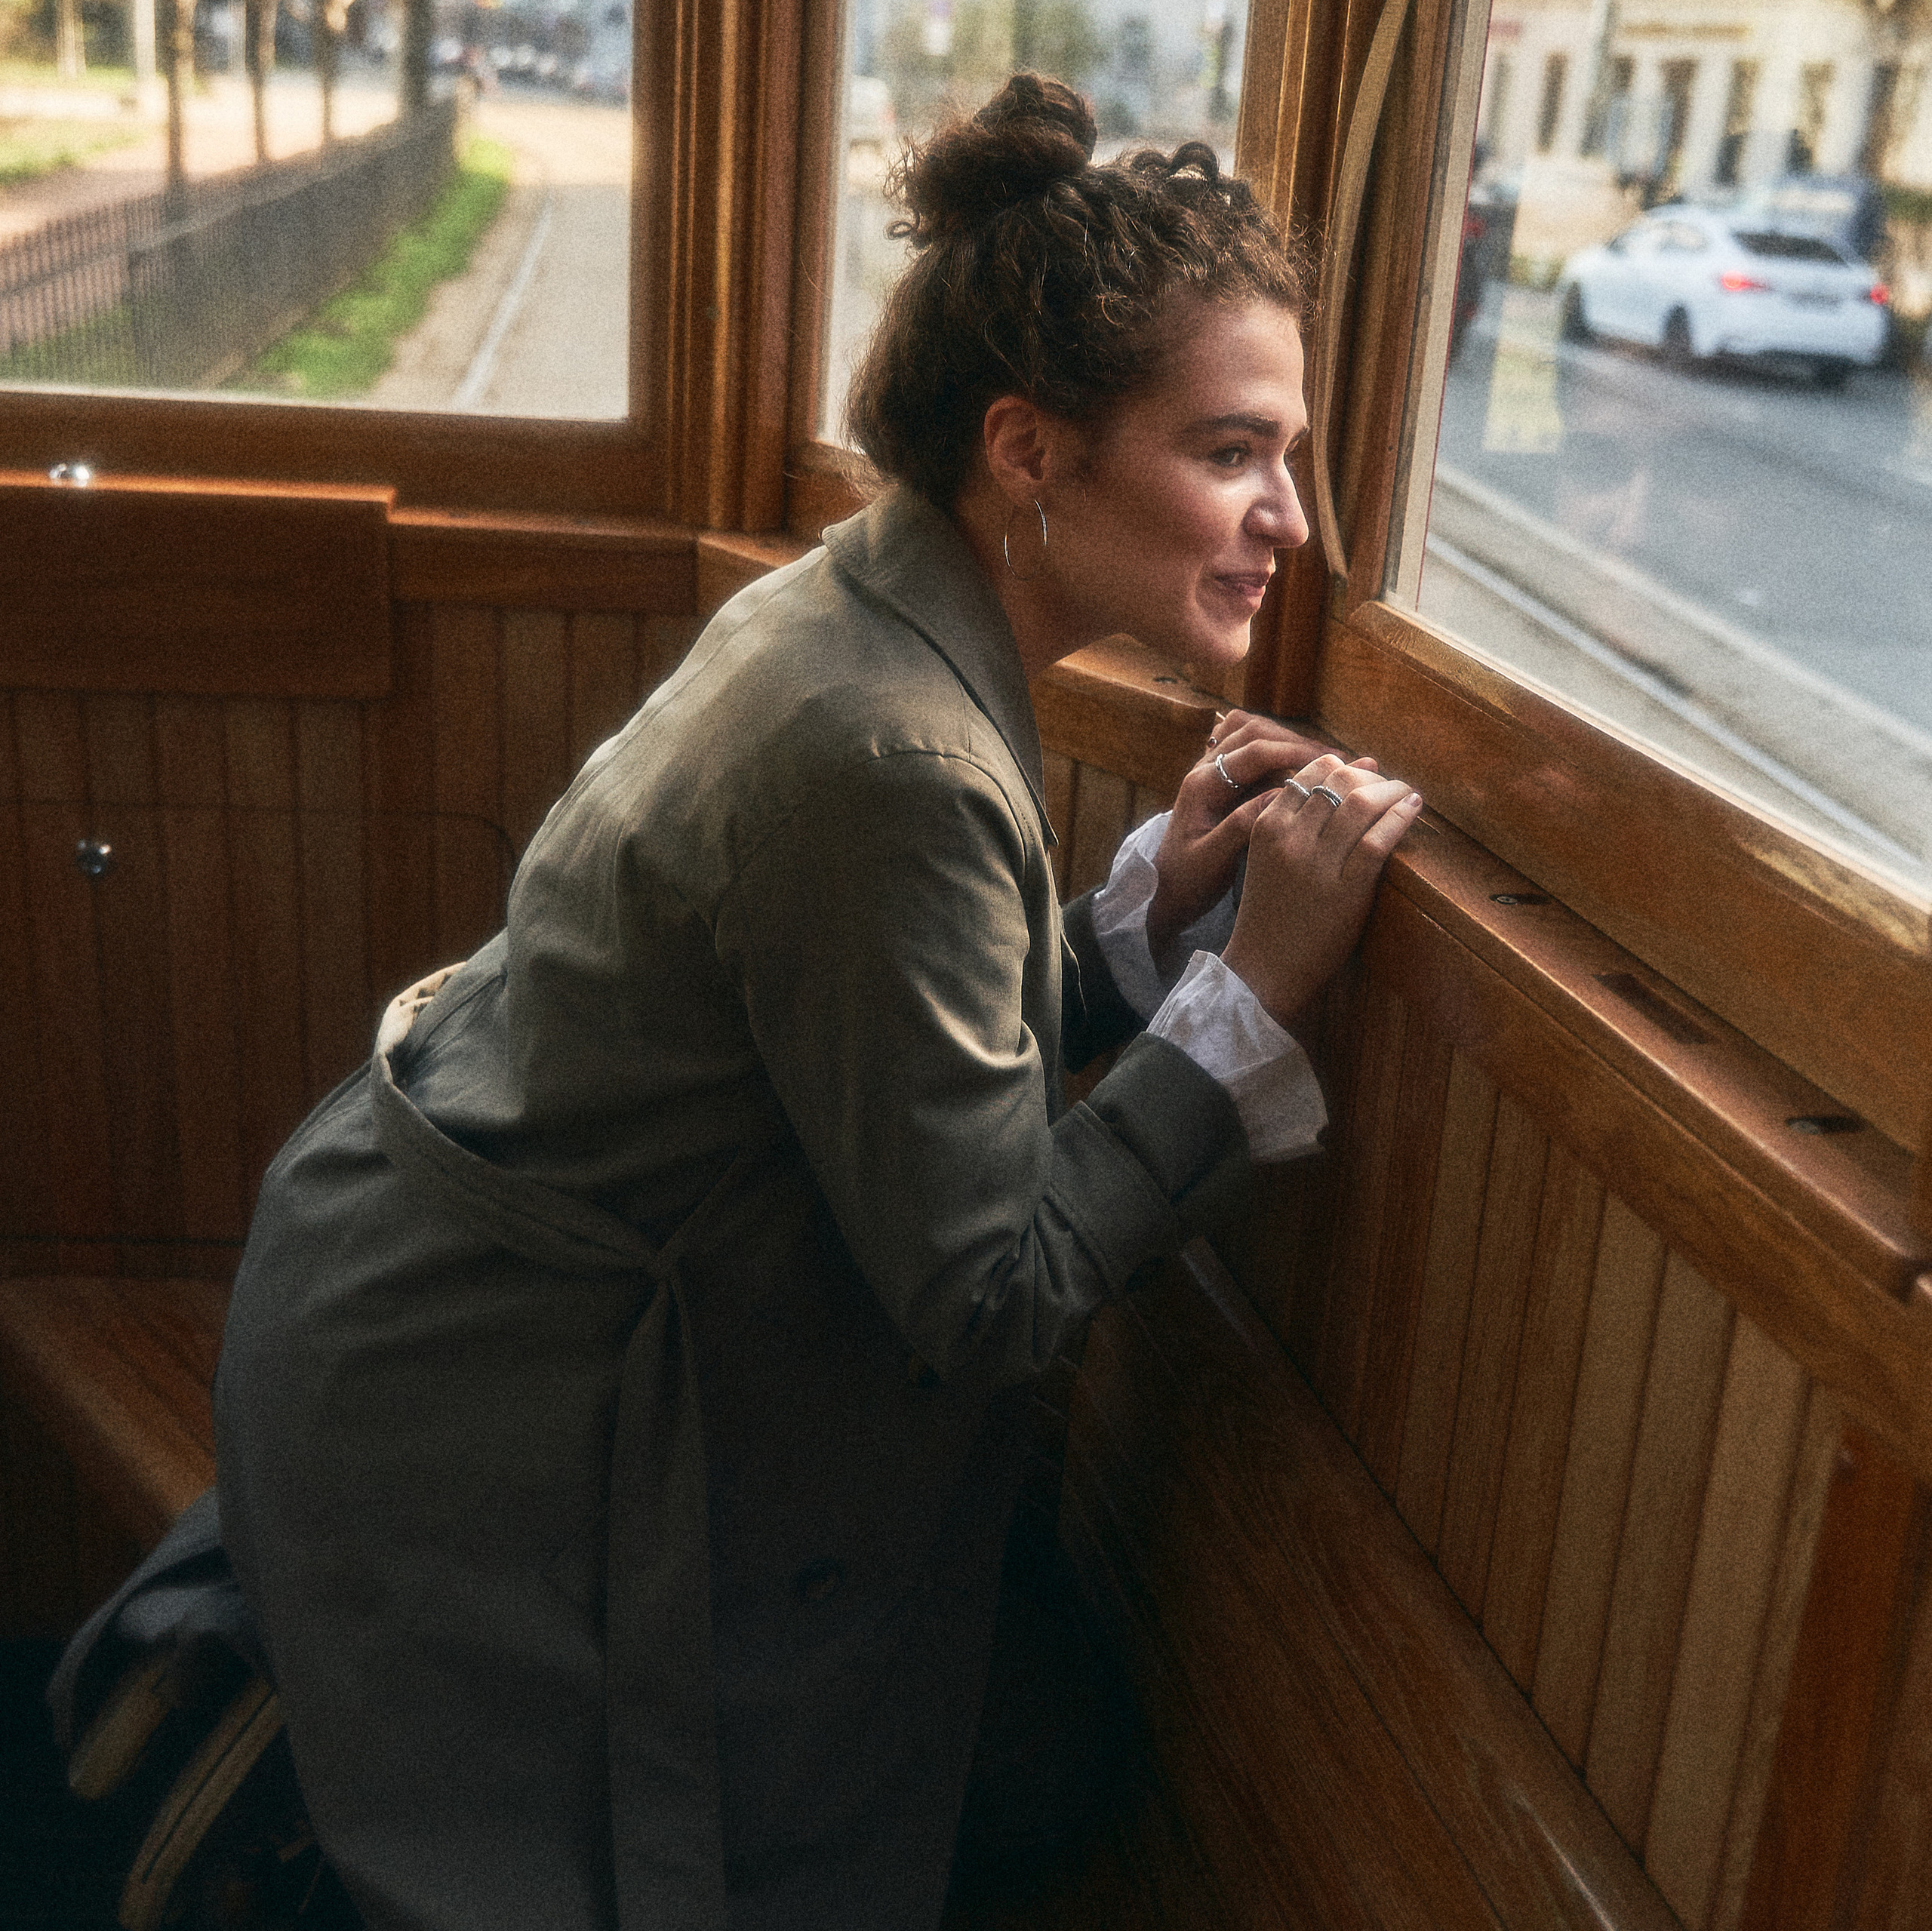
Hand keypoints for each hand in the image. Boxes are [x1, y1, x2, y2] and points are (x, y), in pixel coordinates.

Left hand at [1147, 711, 1360, 962]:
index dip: (1295, 753)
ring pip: (1247, 731)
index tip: (1331, 764)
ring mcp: (1209, 772)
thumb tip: (1281, 794)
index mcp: (1202, 786)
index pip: (1254, 751)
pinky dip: (1270, 747)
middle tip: (1333, 759)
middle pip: (1252, 730)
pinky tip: (1292, 766)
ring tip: (1318, 758)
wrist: (1163, 893)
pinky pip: (1244, 747)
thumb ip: (1243, 826)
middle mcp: (1203, 770)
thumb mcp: (1214, 860)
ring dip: (1283, 738)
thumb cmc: (1187, 881)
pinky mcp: (1217, 781)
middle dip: (1294, 740)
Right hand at [1220, 754, 1422, 1026]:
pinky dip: (1401, 816)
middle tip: (1388, 786)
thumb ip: (1292, 823)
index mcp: (1267, 827)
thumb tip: (1339, 778)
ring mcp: (1317, 864)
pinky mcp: (1346, 891)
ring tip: (1406, 793)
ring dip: (1391, 790)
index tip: (1363, 776)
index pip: (1312, 774)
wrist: (1262, 969)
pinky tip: (1413, 808)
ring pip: (1360, 803)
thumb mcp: (1266, 859)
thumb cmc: (1270, 914)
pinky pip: (1378, 840)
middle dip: (1371, 777)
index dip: (1344, 768)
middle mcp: (1290, 838)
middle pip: (1339, 782)